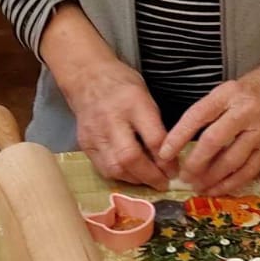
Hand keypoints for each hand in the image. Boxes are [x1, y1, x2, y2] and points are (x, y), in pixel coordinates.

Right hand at [64, 58, 176, 189]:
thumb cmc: (122, 84)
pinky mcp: (85, 144)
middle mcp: (111, 119)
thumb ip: (155, 124)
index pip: (153, 139)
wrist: (86, 77)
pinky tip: (130, 175)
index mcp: (133, 103)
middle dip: (150, 176)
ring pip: (115, 168)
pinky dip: (120, 176)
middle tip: (163, 183)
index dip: (167, 160)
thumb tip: (169, 156)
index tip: (175, 170)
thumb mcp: (146, 96)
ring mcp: (95, 133)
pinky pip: (103, 168)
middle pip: (130, 157)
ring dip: (135, 180)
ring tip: (149, 181)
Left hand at [160, 54, 259, 194]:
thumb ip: (214, 108)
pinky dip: (232, 182)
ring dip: (211, 178)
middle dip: (194, 163)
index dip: (177, 137)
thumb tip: (187, 135)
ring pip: (231, 160)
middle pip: (213, 142)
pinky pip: (250, 169)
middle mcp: (245, 111)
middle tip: (182, 176)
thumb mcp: (233, 85)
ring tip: (198, 186)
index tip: (163, 153)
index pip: (197, 116)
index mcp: (229, 92)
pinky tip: (219, 189)